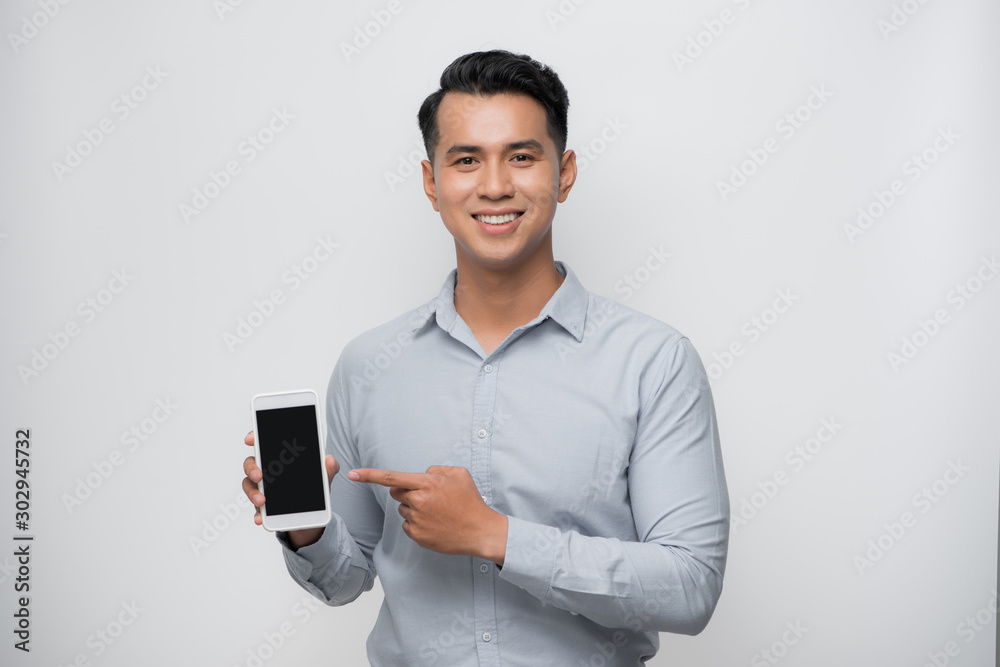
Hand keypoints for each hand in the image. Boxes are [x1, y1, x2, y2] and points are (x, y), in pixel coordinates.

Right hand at [242, 431, 339, 549]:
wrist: (311, 516)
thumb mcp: (323, 478)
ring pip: (249, 486)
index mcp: (279, 459)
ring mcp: (262, 489)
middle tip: (259, 476)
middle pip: (251, 464)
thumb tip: (330, 459)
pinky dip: (257, 513)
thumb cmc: (311, 489)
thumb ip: (328, 469)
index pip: (264, 444)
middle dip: (252, 468)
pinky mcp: (263, 507)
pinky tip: (260, 518)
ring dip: (253, 493)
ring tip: (262, 500)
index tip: (250, 439)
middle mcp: (267, 472)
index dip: (254, 438)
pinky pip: (256, 509)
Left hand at [348, 466, 507, 564]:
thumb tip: (422, 475)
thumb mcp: (459, 474)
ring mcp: (416, 520)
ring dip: (414, 508)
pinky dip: (417, 523)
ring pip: (403, 509)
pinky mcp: (417, 536)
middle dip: (407, 492)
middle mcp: (418, 501)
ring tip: (437, 513)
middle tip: (428, 497)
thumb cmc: (470, 502)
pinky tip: (435, 524)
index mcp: (426, 484)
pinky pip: (407, 525)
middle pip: (396, 493)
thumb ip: (436, 469)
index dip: (369, 475)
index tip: (353, 474)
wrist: (479, 531)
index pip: (391, 477)